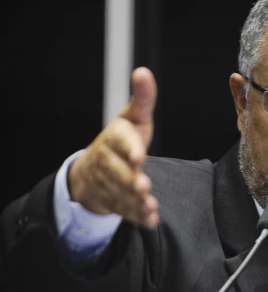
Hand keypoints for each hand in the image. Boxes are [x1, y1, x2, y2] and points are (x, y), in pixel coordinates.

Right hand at [68, 67, 159, 227]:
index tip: (139, 156)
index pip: (118, 141)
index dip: (129, 149)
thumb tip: (143, 72)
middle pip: (116, 172)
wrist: (93, 168)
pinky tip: (150, 219)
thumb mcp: (132, 118)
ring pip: (119, 193)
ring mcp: (107, 183)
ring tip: (149, 206)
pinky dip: (136, 217)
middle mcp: (107, 160)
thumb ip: (142, 99)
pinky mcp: (112, 201)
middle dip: (129, 180)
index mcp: (113, 137)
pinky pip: (122, 210)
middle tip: (143, 186)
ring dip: (134, 201)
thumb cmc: (121, 139)